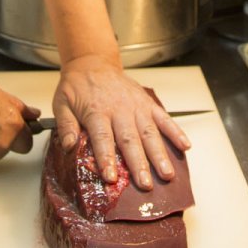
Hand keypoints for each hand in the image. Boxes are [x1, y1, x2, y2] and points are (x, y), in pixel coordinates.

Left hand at [51, 55, 191, 190]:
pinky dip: (175, 131)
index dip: (107, 158)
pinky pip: (163, 117)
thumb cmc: (77, 87)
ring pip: (150, 132)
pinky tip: (185, 145)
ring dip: (159, 154)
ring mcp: (136, 106)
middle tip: (146, 185)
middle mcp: (119, 109)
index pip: (102, 138)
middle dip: (139, 163)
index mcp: (96, 111)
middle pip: (130, 139)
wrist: (92, 63)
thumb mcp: (61, 104)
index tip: (111, 177)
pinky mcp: (147, 103)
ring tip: (167, 173)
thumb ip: (65, 126)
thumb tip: (69, 147)